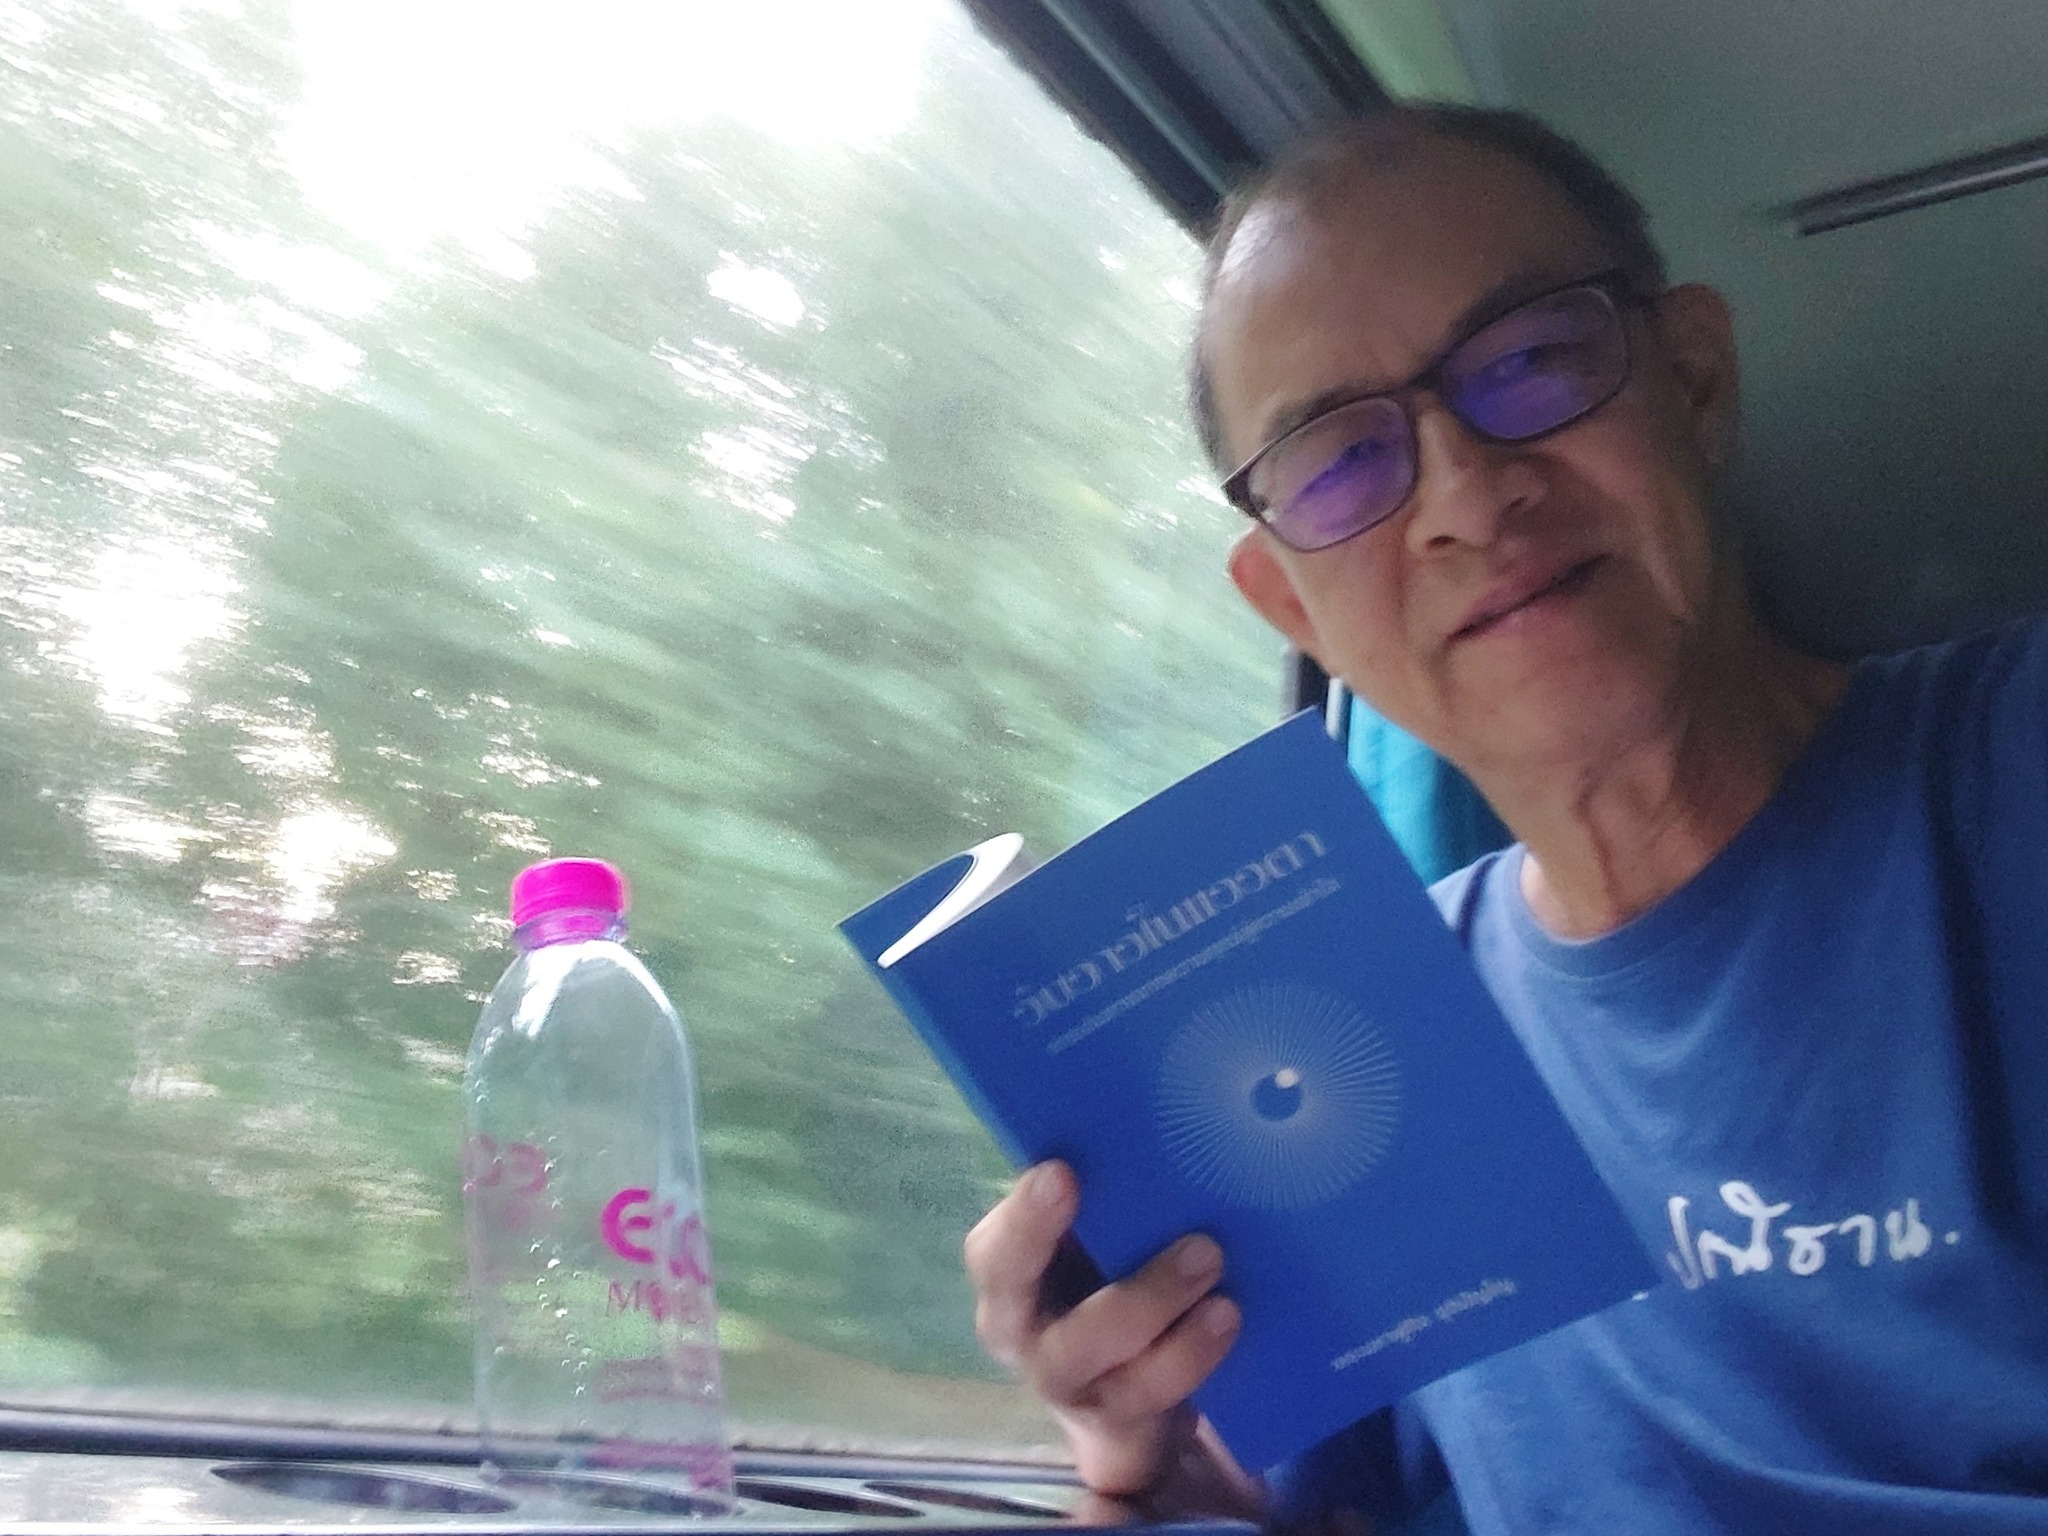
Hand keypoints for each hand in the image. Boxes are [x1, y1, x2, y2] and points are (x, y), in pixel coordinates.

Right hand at [963, 1160, 1246, 1500]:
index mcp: (1005, 1280)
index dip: (1026, 1220)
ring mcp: (1078, 1392)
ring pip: (1123, 1380)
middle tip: (1203, 1248)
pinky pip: (1159, 1407)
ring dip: (1182, 1342)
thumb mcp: (1081, 1228)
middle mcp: (1029, 1340)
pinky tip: (1230, 1323)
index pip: (996, 1255)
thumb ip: (1097, 1193)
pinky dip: (1196, 1363)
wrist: (1105, 1374)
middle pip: (1065, 1333)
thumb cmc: (1094, 1263)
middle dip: (1136, 1299)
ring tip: (1229, 1301)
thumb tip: (1147, 1118)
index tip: (1063, 1173)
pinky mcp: (1122, 1424)